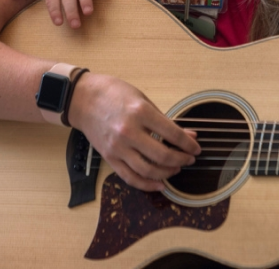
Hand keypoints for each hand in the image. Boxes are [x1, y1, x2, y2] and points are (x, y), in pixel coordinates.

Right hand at [68, 74, 200, 191]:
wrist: (82, 98)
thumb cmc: (113, 93)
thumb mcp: (141, 98)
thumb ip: (163, 119)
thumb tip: (188, 135)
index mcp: (140, 112)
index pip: (172, 134)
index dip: (188, 144)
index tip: (196, 148)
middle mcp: (129, 131)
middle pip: (162, 155)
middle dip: (181, 159)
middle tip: (189, 159)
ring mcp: (118, 147)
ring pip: (148, 170)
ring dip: (167, 173)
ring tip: (176, 168)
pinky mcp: (109, 157)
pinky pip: (130, 177)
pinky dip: (147, 184)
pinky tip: (159, 184)